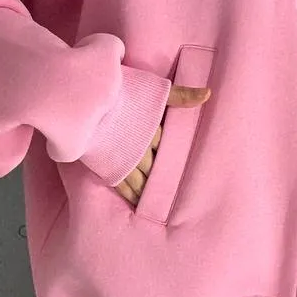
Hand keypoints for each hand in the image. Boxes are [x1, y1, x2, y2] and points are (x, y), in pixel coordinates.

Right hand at [115, 84, 211, 206]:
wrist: (88, 98)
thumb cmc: (122, 91)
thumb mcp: (154, 90)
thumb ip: (181, 95)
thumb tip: (209, 94)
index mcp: (154, 131)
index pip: (168, 151)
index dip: (174, 162)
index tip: (183, 174)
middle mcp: (141, 149)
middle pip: (155, 169)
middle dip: (162, 182)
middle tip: (173, 198)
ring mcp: (123, 160)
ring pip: (141, 182)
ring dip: (148, 193)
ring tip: (155, 206)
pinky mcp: (106, 166)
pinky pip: (122, 186)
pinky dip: (130, 196)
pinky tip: (135, 204)